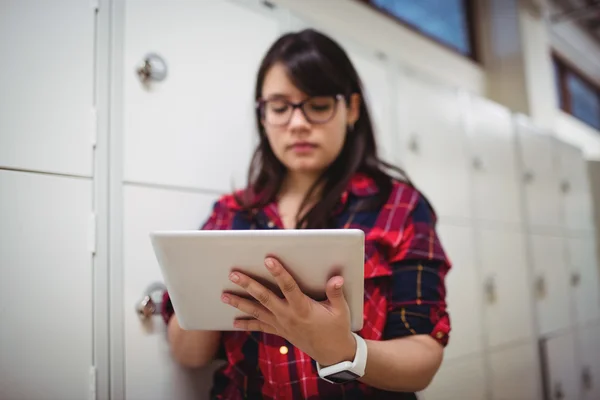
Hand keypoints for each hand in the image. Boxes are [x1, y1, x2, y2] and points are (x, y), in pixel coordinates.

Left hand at [221, 256, 356, 366]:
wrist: (333, 353)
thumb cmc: (337, 327)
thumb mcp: (341, 310)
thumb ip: (336, 293)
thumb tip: (336, 278)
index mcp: (303, 308)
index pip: (288, 287)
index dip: (278, 273)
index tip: (268, 259)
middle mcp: (288, 316)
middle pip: (264, 298)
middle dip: (248, 285)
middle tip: (234, 274)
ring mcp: (281, 324)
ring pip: (256, 311)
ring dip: (239, 303)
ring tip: (223, 295)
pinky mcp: (280, 331)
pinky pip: (260, 327)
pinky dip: (246, 324)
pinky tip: (234, 322)